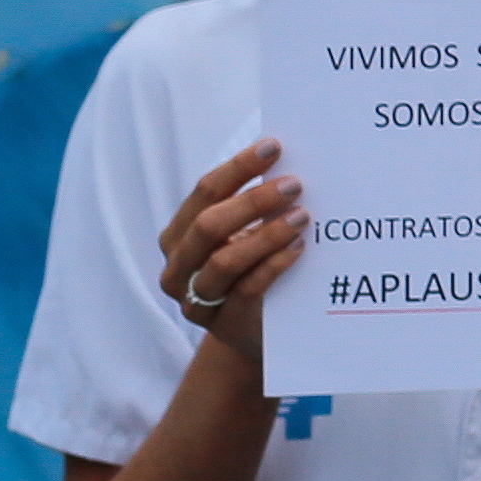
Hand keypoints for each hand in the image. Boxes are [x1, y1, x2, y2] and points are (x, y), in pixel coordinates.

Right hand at [155, 143, 303, 374]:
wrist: (252, 333)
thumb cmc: (250, 271)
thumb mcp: (245, 237)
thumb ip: (255, 208)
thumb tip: (289, 163)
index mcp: (180, 235)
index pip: (205, 193)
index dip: (238, 167)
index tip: (274, 147)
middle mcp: (179, 266)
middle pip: (208, 225)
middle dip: (252, 201)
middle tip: (295, 185)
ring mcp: (196, 298)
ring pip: (224, 261)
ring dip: (265, 235)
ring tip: (301, 217)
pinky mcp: (222, 323)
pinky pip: (247, 290)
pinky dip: (274, 266)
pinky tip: (299, 249)